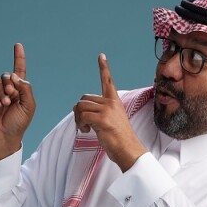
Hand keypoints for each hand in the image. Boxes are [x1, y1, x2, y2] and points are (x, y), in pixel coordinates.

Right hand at [0, 43, 35, 163]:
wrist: (4, 137)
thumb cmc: (18, 124)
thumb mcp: (29, 106)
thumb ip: (26, 88)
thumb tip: (13, 75)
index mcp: (19, 90)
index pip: (19, 70)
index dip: (19, 58)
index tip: (18, 45)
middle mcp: (7, 90)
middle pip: (6, 74)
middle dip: (9, 82)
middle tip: (12, 94)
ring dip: (2, 90)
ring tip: (6, 104)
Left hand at [73, 54, 146, 171]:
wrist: (128, 150)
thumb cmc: (119, 139)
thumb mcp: (112, 121)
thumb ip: (101, 112)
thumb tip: (82, 110)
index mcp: (115, 101)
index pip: (108, 81)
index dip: (104, 68)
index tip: (101, 56)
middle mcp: (111, 102)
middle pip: (84, 99)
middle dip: (79, 111)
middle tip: (83, 124)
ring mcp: (107, 110)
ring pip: (81, 107)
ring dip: (78, 119)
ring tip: (85, 128)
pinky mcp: (102, 119)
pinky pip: (82, 116)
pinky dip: (80, 124)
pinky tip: (86, 131)